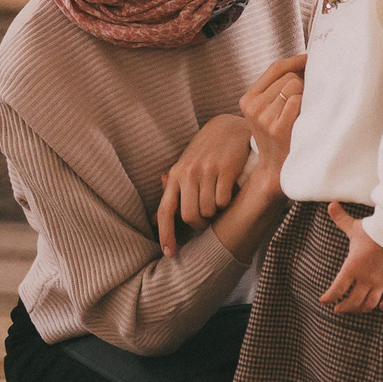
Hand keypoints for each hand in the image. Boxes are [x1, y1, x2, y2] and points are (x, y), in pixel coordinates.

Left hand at [156, 114, 250, 256]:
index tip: (170, 254)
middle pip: (189, 216)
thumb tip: (154, 221)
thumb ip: (172, 193)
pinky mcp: (226, 167)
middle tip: (208, 220)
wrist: (229, 127)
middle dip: (200, 224)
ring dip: (215, 213)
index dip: (166, 234)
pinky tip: (229, 191)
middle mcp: (188, 172)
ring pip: (208, 210)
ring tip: (219, 202)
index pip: (166, 210)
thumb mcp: (185, 168)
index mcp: (175, 174)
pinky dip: (226, 203)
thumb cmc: (206, 153)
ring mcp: (207, 169)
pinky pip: (223, 201)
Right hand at [239, 56, 306, 171]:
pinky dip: (306, 105)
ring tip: (303, 111)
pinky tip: (304, 118)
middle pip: (288, 77)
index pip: (274, 68)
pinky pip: (298, 100)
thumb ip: (277, 88)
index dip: (294, 61)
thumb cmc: (277, 136)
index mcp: (248, 100)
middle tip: (307, 97)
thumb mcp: (267, 111)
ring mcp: (265, 118)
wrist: (275, 169)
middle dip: (302, 83)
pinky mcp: (278, 128)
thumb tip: (304, 63)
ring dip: (305, 95)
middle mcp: (253, 107)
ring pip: (295, 86)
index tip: (309, 59)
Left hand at [318, 203, 382, 313]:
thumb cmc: (373, 228)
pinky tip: (380, 307)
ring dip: (361, 310)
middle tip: (339, 310)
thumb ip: (341, 219)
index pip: (337, 289)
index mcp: (351, 267)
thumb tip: (331, 204)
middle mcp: (365, 278)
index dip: (329, 298)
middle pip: (353, 302)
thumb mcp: (354, 226)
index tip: (324, 301)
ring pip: (369, 304)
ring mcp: (381, 281)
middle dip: (344, 308)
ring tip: (357, 310)